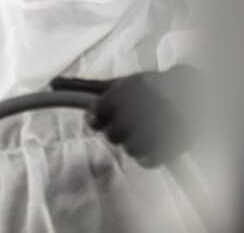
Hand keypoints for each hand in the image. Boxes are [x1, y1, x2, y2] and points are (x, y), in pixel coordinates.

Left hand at [51, 66, 200, 166]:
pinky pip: (150, 161)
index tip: (101, 115)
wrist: (192, 90)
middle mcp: (147, 105)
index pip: (98, 112)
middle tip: (125, 123)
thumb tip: (51, 83)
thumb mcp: (114, 83)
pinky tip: (151, 143)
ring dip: (132, 144)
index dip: (97, 117)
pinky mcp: (179, 142)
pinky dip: (147, 156)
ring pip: (131, 150)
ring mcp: (165, 125)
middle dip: (116, 131)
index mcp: (129, 88)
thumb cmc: (146, 87)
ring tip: (141, 131)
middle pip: (114, 135)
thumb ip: (82, 86)